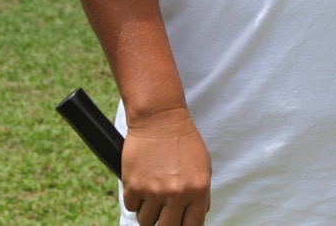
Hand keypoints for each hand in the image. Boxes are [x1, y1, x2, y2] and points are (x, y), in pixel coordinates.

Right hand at [121, 107, 211, 225]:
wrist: (160, 120)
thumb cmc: (184, 142)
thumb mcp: (203, 167)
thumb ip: (201, 195)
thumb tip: (195, 218)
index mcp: (199, 189)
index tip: (179, 225)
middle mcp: (177, 193)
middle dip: (164, 225)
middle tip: (163, 217)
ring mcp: (154, 191)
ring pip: (146, 221)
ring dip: (148, 212)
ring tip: (152, 195)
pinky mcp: (134, 186)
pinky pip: (131, 207)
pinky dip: (135, 200)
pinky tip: (141, 184)